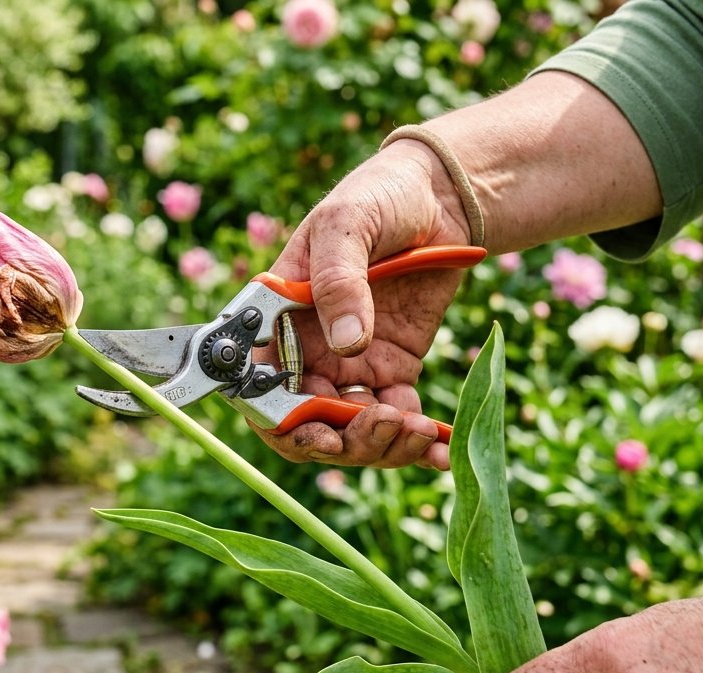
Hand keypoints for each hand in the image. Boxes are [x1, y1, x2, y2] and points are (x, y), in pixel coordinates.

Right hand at [254, 138, 472, 469]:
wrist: (443, 195)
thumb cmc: (379, 195)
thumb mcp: (348, 224)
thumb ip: (339, 282)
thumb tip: (346, 344)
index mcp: (277, 317)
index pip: (259, 385)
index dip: (281, 420)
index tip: (318, 430)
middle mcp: (306, 350)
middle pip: (307, 422)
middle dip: (342, 439)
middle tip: (384, 426)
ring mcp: (350, 364)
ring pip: (351, 430)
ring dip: (381, 445)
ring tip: (418, 431)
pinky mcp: (393, 369)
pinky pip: (396, 418)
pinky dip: (416, 441)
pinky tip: (439, 447)